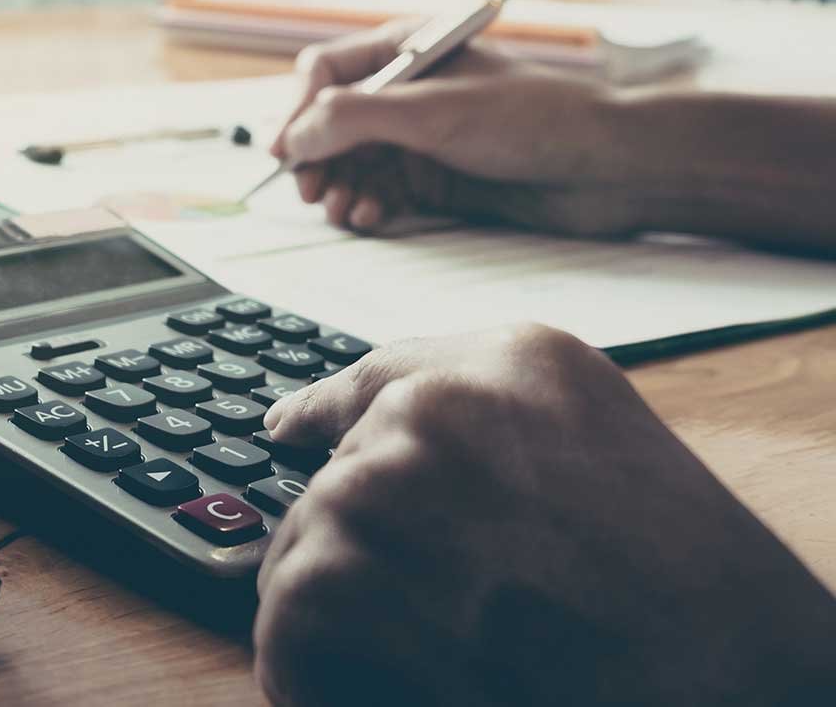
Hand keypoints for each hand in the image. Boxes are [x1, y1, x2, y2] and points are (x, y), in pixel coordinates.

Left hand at [254, 324, 835, 705]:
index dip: (326, 413)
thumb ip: (499, 442)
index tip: (288, 432)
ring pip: (308, 549)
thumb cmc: (696, 603)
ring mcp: (386, 480)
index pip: (383, 378)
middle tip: (447, 624)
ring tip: (432, 660)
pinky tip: (370, 690)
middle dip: (372, 558)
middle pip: (341, 482)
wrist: (747, 686)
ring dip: (350, 620)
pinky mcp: (345, 569)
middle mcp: (440, 403)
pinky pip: (287, 618)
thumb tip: (353, 450)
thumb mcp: (609, 465)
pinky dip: (312, 668)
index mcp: (517, 360)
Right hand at [272, 21, 644, 236]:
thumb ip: (354, 119)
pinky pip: (378, 190)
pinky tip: (369, 217)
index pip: (324, 73)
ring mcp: (420, 136)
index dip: (297, 112)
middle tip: (311, 192)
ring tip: (343, 211)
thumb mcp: (433, 111)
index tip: (284, 153)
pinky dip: (366, 205)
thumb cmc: (534, 119)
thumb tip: (292, 138)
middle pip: (329, 123)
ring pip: (350, 162)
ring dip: (337, 187)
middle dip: (315, 158)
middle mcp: (406, 91)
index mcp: (406, 50)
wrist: (607, 168)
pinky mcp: (435, 177)